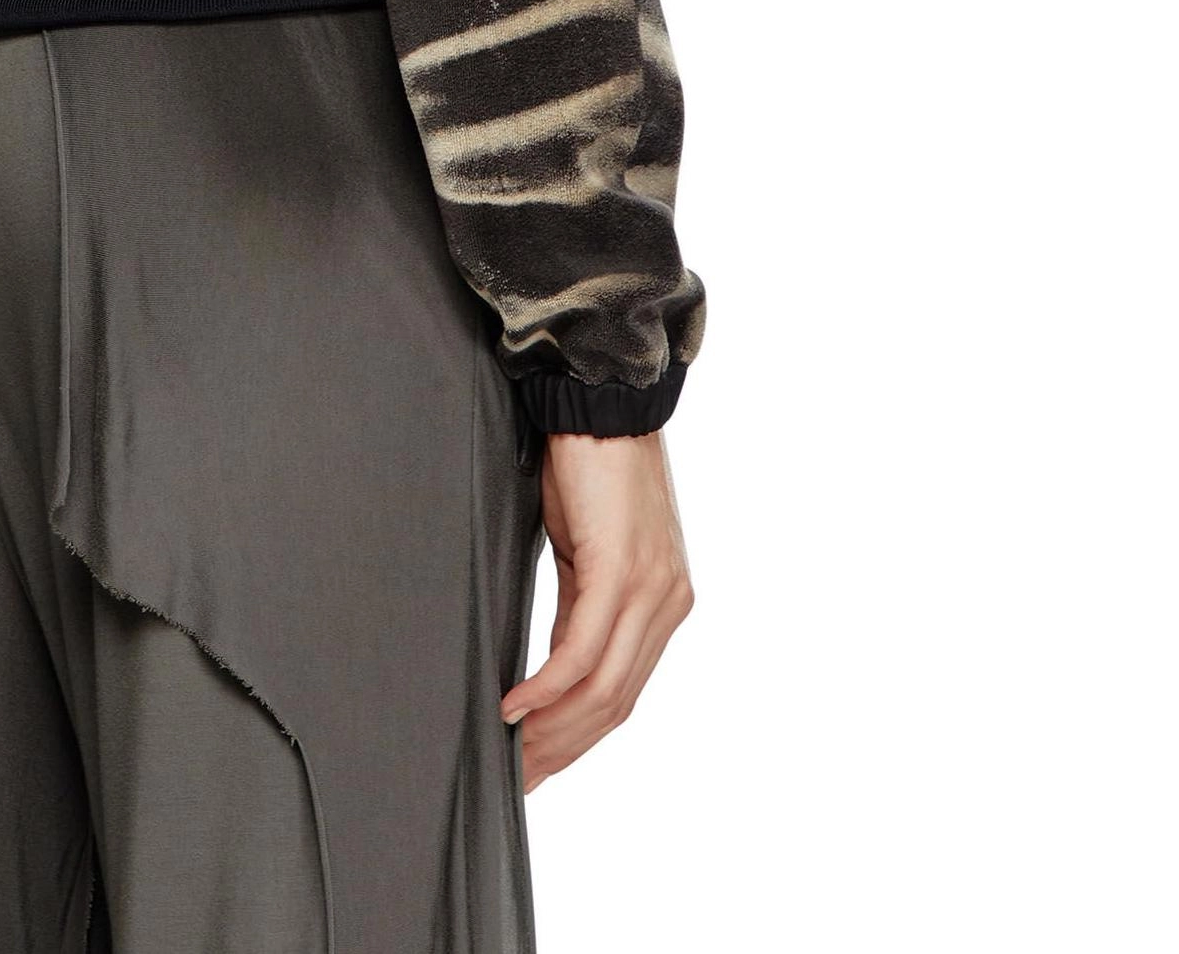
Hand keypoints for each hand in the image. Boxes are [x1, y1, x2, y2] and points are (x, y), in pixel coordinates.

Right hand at [502, 430, 691, 789]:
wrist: (598, 400)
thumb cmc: (584, 468)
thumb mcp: (585, 550)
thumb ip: (582, 608)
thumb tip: (552, 668)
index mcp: (663, 603)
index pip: (623, 694)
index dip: (578, 739)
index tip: (536, 767)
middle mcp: (668, 605)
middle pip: (616, 706)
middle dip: (563, 750)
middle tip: (517, 778)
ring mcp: (650, 591)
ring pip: (603, 691)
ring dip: (552, 730)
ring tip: (510, 754)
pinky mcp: (620, 572)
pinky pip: (582, 652)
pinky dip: (546, 687)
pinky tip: (512, 706)